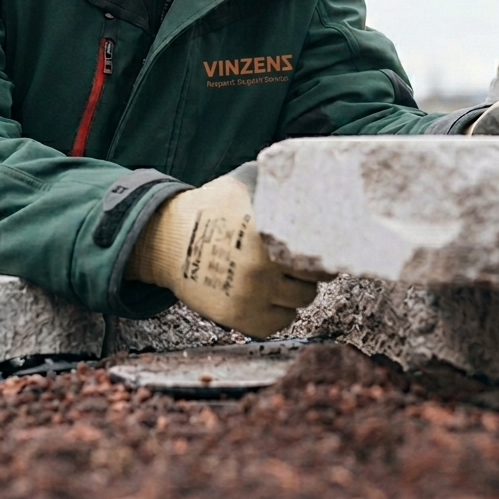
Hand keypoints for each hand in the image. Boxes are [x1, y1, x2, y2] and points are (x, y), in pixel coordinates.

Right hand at [124, 171, 320, 337]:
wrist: (167, 241)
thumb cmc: (209, 208)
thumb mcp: (241, 184)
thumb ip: (275, 184)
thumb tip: (311, 177)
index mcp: (266, 229)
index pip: (319, 248)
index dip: (328, 248)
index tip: (331, 246)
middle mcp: (261, 264)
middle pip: (316, 277)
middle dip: (313, 268)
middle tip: (304, 260)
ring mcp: (251, 293)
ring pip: (302, 300)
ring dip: (298, 289)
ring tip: (284, 275)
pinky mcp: (239, 317)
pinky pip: (281, 322)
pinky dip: (281, 311)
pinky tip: (271, 295)